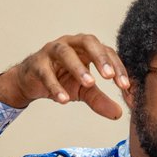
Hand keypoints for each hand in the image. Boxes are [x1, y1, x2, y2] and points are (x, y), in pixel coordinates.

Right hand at [0, 34, 130, 119]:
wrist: (31, 82)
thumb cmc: (60, 79)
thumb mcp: (83, 91)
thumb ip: (100, 99)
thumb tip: (118, 114)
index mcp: (87, 47)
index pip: (106, 52)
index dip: (117, 67)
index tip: (125, 86)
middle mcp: (71, 43)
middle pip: (88, 42)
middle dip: (101, 58)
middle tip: (110, 77)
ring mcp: (52, 51)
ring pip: (66, 53)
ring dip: (79, 68)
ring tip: (90, 83)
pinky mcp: (37, 63)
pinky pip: (46, 73)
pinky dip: (55, 86)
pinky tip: (64, 100)